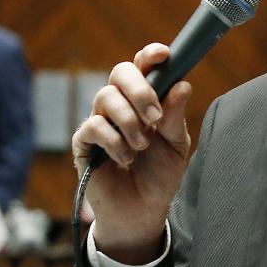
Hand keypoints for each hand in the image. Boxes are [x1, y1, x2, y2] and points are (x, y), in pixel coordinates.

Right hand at [72, 43, 192, 263]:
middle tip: (155, 117)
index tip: (163, 55)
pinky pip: (94, 126)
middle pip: (119, 73)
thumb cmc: (160, 174)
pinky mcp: (83, 142)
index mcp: (145, 100)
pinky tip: (125, 158)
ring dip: (130, 121)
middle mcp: (121, 105)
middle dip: (140, 90)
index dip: (150, 55)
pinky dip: (114, 141)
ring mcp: (100, 121)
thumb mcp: (176, 145)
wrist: (142, 211)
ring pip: (106, 97)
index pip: (143, 67)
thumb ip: (175, 117)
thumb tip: (182, 85)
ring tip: (142, 146)